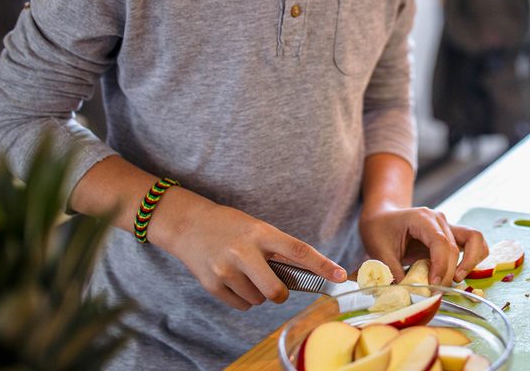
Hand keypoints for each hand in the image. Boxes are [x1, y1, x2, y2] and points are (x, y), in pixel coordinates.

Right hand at [156, 193, 346, 310]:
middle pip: (277, 290)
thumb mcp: (257, 229)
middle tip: (276, 287)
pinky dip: (243, 298)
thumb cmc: (230, 227)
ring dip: (258, 293)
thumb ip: (278, 250)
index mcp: (261, 232)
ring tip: (244, 273)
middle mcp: (244, 251)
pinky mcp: (213, 284)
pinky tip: (232, 280)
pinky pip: (242, 305)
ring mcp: (226, 269)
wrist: (188, 225)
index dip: (322, 265)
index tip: (341, 275)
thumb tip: (307, 275)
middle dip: (281, 294)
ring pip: (259, 300)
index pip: (299, 251)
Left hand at [359, 205, 489, 285]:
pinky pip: (474, 242)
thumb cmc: (379, 229)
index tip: (433, 286)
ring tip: (457, 280)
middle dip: (448, 273)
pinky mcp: (452, 235)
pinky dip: (473, 258)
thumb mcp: (379, 251)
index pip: (441, 242)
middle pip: (455, 248)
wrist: (382, 216)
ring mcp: (448, 225)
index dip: (440, 266)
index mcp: (421, 218)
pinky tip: (461, 273)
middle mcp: (439, 220)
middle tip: (435, 292)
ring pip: (474, 239)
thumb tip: (404, 296)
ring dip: (470, 262)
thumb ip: (392, 272)